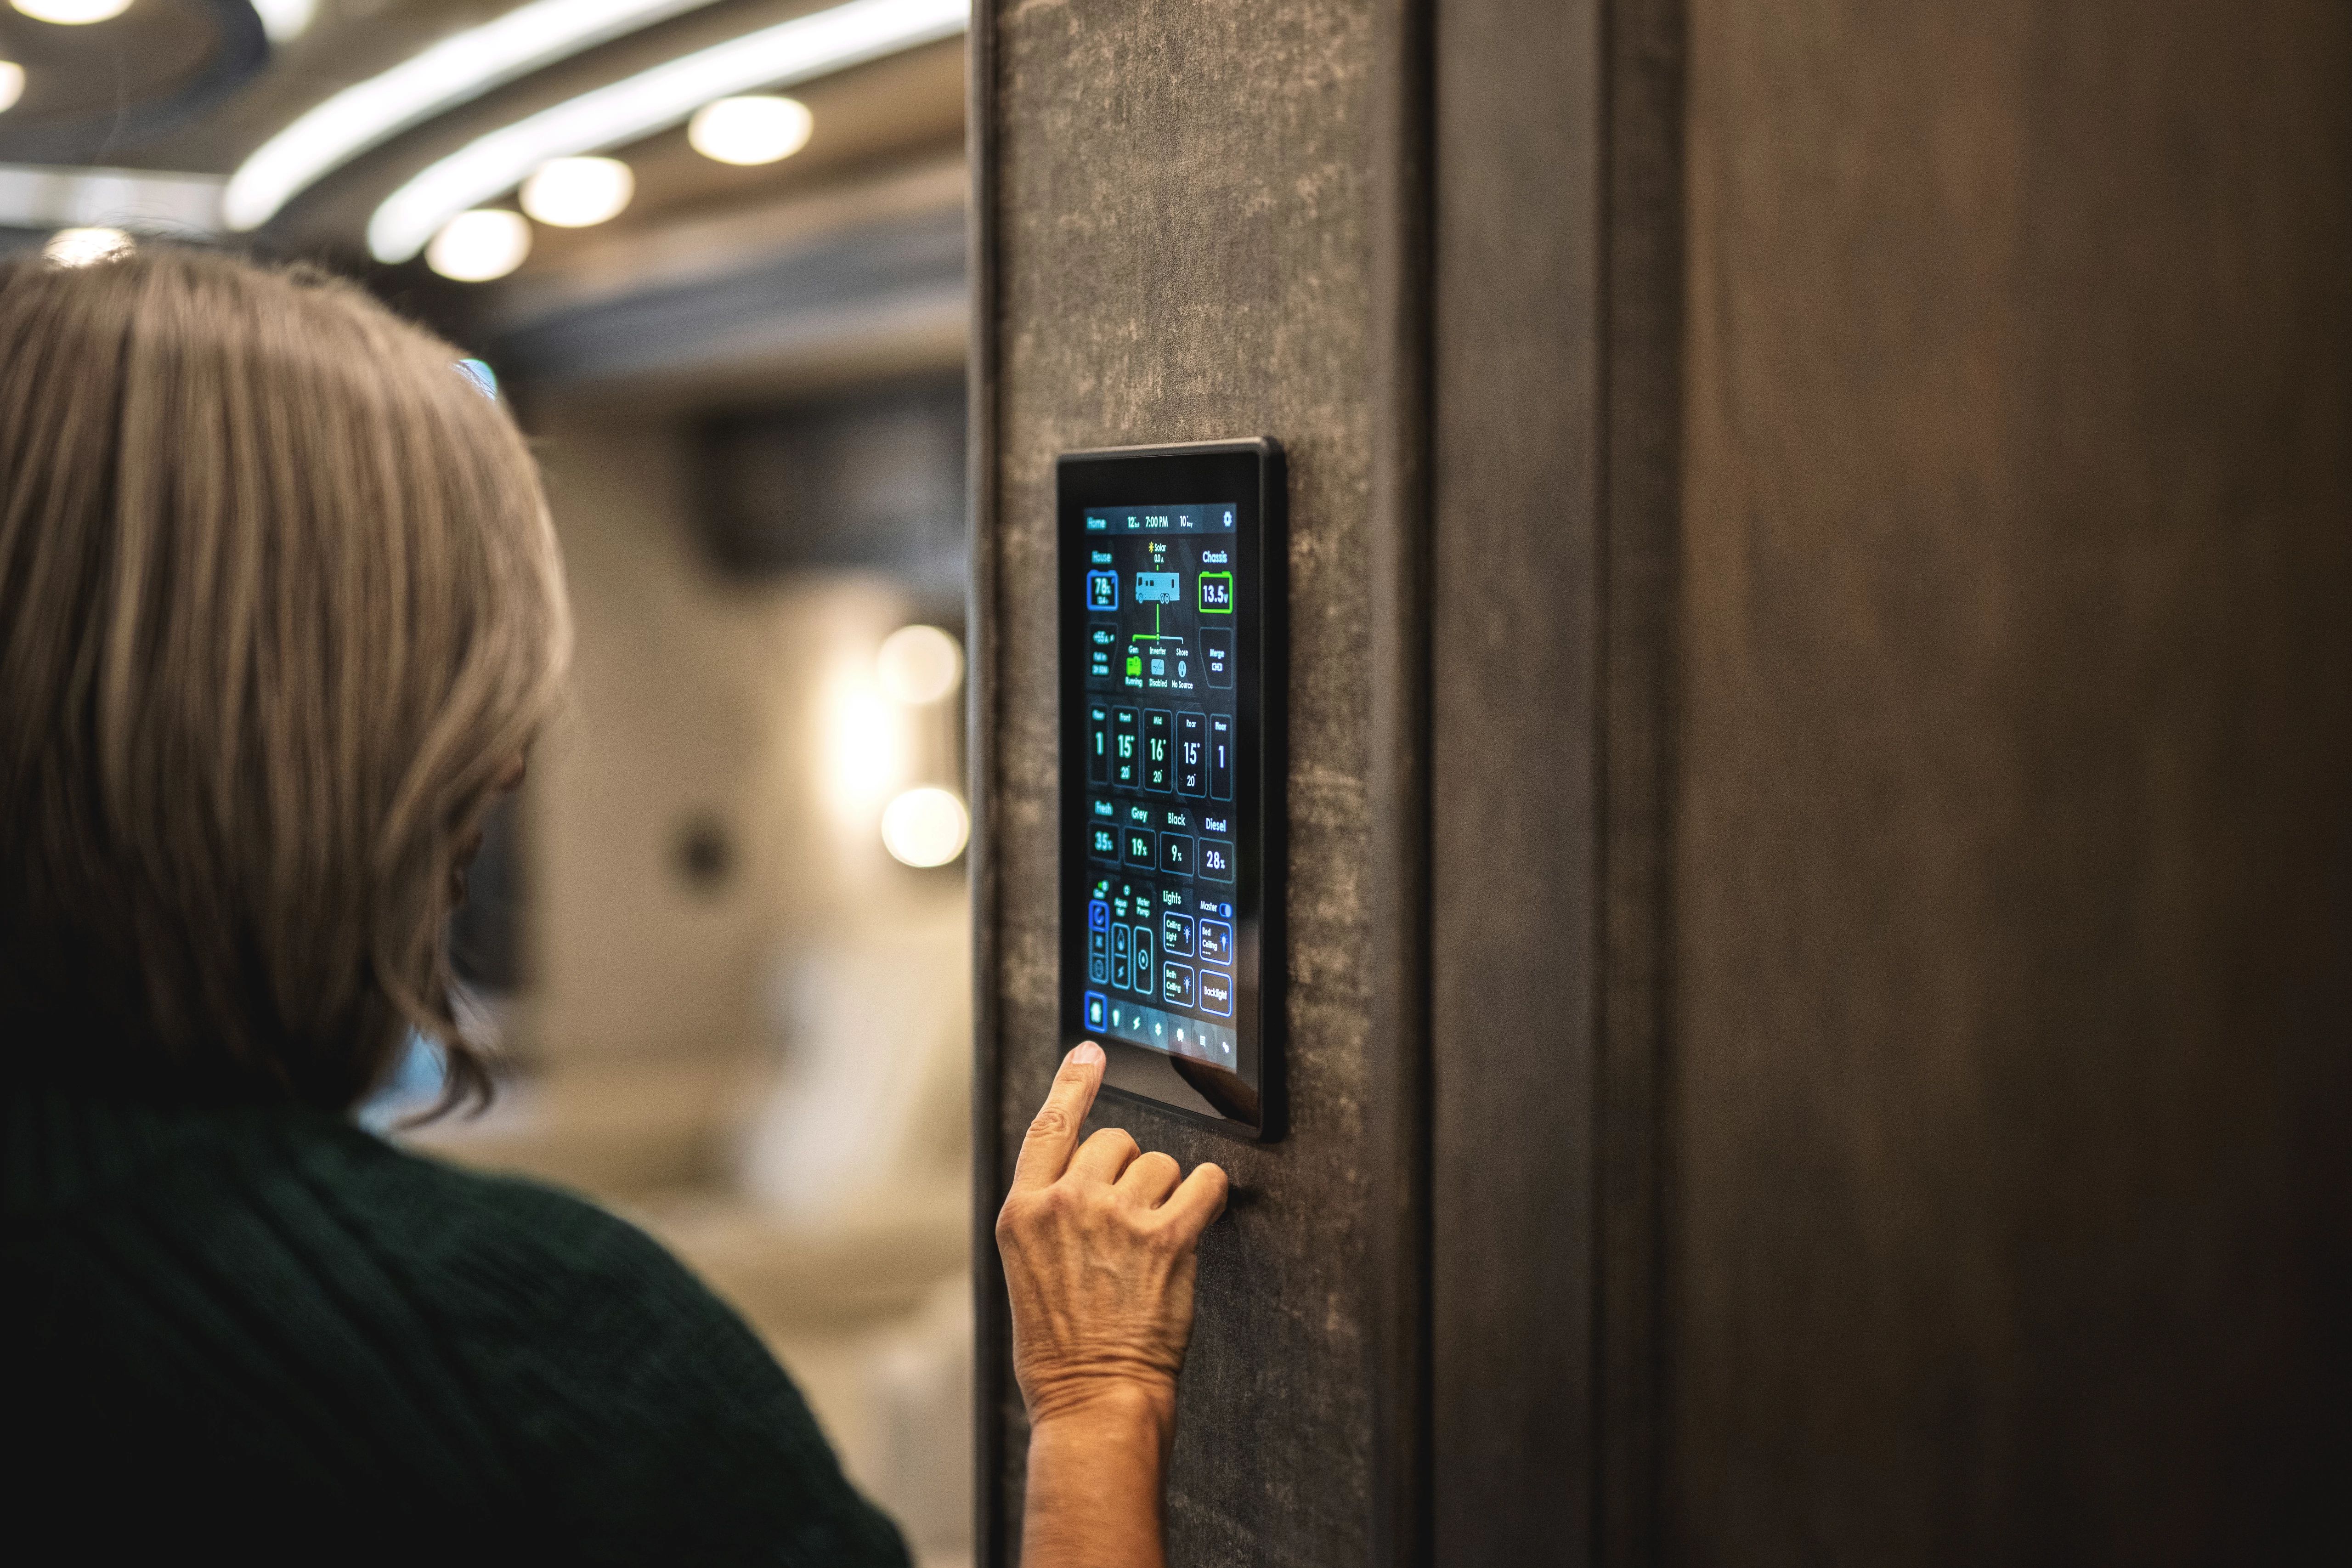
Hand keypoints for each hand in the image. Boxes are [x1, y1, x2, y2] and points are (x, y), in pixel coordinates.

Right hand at [995, 1041, 1229, 1433]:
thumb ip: (1049, 1216)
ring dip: (1167, 1195)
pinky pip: (1204, 1184)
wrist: (1093, 1398)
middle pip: (1117, 1142)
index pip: (1049, 1127)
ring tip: (1154, 1244)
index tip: (1090, 1053)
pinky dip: (1210, 1197)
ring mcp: (1116, 1218)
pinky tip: (1199, 1217)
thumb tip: (1083, 1182)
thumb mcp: (1027, 1272)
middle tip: (1132, 1223)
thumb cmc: (1062, 1351)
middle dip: (1132, 1173)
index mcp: (1024, 1212)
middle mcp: (1066, 1204)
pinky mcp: (1165, 1237)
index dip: (1073, 1083)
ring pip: (1161, 1164)